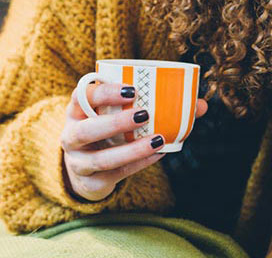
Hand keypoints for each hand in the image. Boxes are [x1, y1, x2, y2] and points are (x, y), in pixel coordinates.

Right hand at [59, 82, 208, 201]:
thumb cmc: (108, 131)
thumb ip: (152, 103)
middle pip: (86, 130)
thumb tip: (200, 105)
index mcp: (75, 111)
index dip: (103, 92)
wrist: (84, 168)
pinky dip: (139, 164)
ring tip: (158, 140)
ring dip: (131, 150)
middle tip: (144, 114)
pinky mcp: (91, 182)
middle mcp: (71, 136)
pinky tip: (158, 154)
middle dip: (115, 122)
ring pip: (101, 158)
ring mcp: (78, 162)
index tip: (131, 89)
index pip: (81, 97)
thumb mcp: (117, 114)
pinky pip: (116, 174)